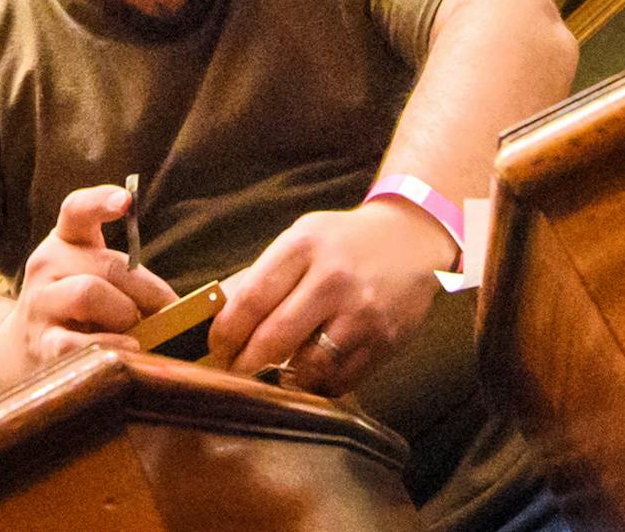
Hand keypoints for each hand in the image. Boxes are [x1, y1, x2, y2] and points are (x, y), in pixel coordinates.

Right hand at [0, 185, 176, 386]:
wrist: (24, 349)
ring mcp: (41, 303)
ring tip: (136, 334)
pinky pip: (80, 341)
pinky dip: (112, 346)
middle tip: (169, 314)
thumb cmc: (77, 311)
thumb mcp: (92, 278)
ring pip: (88, 293)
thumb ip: (126, 278)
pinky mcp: (42, 343)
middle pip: (107, 265)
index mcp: (65, 241)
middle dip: (148, 291)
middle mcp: (46, 264)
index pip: (77, 210)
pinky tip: (128, 352)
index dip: (101, 201)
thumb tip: (179, 303)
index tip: (126, 200)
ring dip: (124, 314)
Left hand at [206, 200, 449, 392]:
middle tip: (234, 373)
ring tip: (269, 378)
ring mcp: (362, 313)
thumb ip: (263, 274)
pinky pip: (343, 378)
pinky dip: (318, 385)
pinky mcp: (385, 341)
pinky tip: (306, 378)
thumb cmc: (341, 242)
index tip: (215, 347)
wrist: (409, 241)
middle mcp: (332, 279)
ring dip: (284, 379)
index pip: (252, 297)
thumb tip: (222, 310)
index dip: (227, 330)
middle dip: (247, 363)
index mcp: (302, 247)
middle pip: (277, 336)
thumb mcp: (299, 240)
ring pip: (310, 365)